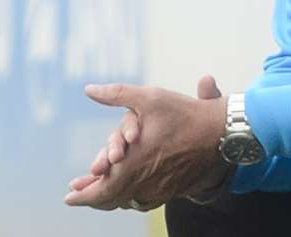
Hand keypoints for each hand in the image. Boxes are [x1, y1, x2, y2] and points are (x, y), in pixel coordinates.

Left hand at [63, 81, 227, 210]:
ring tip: (101, 191)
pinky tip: (130, 189)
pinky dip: (131, 197)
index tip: (69, 197)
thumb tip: (89, 88)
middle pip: (110, 201)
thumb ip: (117, 94)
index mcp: (132, 166)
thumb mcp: (150, 98)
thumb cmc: (185, 114)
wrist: (221, 134)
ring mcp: (159, 190)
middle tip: (80, 193)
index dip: (81, 196)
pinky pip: (144, 201)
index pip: (99, 192)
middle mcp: (143, 183)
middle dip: (92, 198)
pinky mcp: (172, 190)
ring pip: (127, 202)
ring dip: (112, 198)